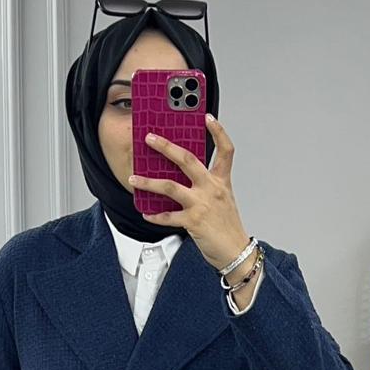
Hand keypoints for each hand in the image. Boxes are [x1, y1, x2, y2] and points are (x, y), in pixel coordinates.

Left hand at [127, 114, 255, 276]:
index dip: (218, 131)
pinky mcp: (193, 222)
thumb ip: (206, 185)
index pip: (225, 150)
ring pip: (170, 187)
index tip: (207, 117)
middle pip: (188, 160)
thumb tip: (180, 176)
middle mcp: (212, 188)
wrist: (235, 251)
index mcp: (221, 181)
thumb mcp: (222, 199)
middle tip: (150, 138)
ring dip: (149, 182)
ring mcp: (202, 204)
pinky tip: (145, 213)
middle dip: (166, 147)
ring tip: (134, 178)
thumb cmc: (227, 226)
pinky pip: (168, 216)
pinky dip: (155, 215)